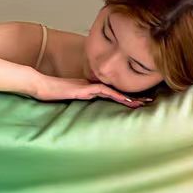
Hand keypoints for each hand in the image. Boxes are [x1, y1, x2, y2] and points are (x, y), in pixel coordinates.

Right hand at [32, 74, 153, 107]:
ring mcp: (90, 87)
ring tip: (143, 103)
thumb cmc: (54, 92)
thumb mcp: (72, 96)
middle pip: (118, 91)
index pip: (113, 92)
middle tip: (150, 101)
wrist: (43, 86)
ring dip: (129, 97)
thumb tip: (89, 106)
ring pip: (115, 91)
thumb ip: (81, 97)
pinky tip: (126, 100)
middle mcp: (94, 86)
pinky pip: (105, 92)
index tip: (141, 101)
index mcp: (92, 88)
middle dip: (134, 96)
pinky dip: (116, 96)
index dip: (127, 96)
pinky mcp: (85, 89)